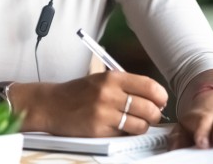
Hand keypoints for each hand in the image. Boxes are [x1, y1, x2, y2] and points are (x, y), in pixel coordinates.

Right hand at [43, 71, 167, 137]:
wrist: (52, 104)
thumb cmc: (78, 92)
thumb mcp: (100, 80)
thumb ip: (125, 86)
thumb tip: (154, 97)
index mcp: (111, 77)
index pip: (150, 86)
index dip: (160, 96)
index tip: (160, 100)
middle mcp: (109, 93)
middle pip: (149, 108)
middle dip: (154, 114)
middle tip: (150, 115)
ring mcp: (104, 113)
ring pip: (141, 125)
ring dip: (142, 126)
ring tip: (133, 122)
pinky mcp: (99, 130)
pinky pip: (125, 135)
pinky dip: (126, 134)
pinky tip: (118, 128)